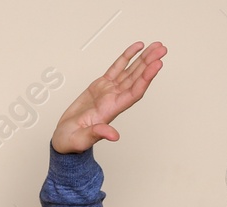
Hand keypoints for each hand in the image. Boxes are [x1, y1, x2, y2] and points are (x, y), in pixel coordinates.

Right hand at [51, 40, 165, 153]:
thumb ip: (98, 134)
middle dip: (149, 63)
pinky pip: (116, 68)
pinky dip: (126, 57)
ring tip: (155, 46)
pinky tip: (136, 48)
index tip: (156, 64)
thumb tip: (114, 135)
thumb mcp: (83, 139)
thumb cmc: (73, 140)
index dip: (146, 77)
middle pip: (137, 78)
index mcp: (112, 110)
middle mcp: (114, 99)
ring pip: (130, 71)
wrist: (65, 137)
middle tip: (161, 50)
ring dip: (143, 59)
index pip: (135, 91)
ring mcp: (109, 91)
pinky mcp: (100, 86)